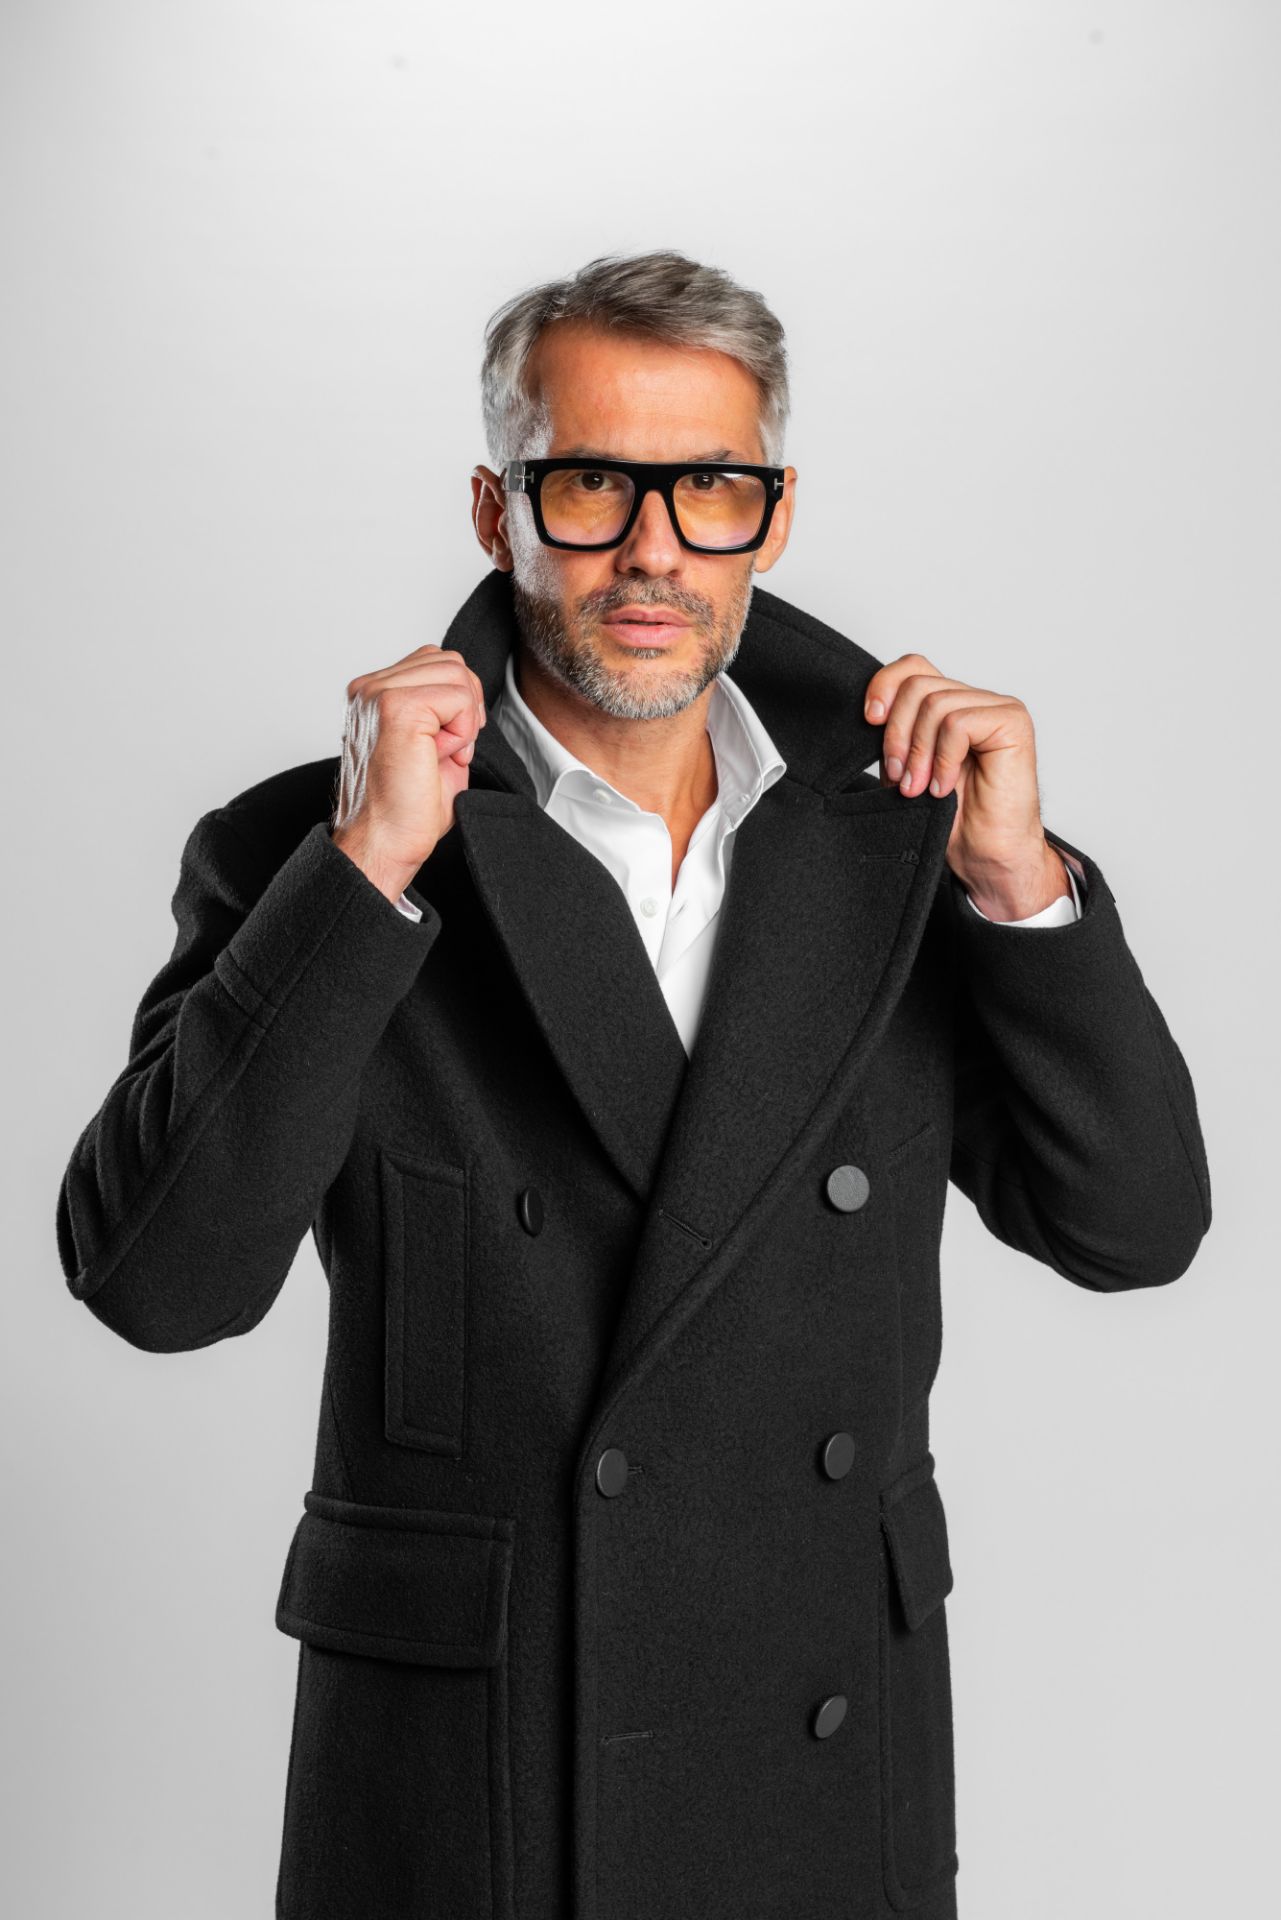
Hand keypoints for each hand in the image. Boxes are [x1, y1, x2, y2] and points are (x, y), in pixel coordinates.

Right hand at [330, 644, 486, 903]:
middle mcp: (371, 688)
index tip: (444, 745)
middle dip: (465, 707)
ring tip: (439, 754)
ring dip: (463, 720)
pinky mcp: (397, 708)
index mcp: (375, 692)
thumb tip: (469, 687)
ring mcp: (380, 694)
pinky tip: (439, 756)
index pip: (437, 661)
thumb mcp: (431, 740)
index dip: (458, 702)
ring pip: (457, 674)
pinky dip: (462, 731)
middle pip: (451, 661)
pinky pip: (459, 697)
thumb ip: (442, 705)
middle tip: (447, 751)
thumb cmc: (407, 804)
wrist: (386, 839)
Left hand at [863, 653, 1072, 919]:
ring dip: (919, 752)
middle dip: (897, 733)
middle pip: (918, 685)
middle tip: (899, 777)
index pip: (912, 667)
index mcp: (950, 706)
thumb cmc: (953, 820)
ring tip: (919, 788)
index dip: (884, 685)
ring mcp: (997, 708)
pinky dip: (943, 758)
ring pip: (935, 704)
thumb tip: (870, 710)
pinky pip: (958, 723)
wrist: (986, 857)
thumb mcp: (906, 770)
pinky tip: (944, 787)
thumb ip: (896, 736)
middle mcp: (975, 700)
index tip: (869, 720)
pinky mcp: (1012, 723)